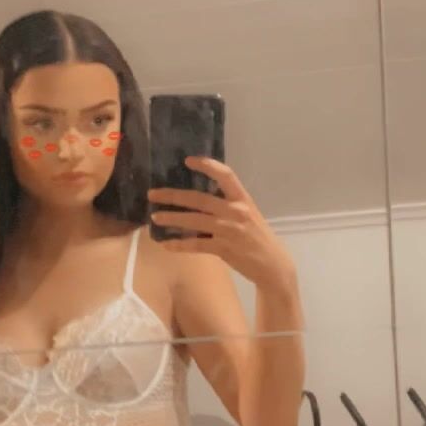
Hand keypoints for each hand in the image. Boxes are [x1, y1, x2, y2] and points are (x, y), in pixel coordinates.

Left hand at [149, 157, 294, 288]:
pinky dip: (179, 245)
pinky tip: (166, 245)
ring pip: (194, 221)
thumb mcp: (247, 215)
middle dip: (173, 196)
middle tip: (153, 194)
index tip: (188, 161)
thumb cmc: (257, 237)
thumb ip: (226, 205)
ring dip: (172, 218)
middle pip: (199, 199)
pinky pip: (196, 245)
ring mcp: (229, 231)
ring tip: (155, 217)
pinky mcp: (223, 249)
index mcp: (243, 199)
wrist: (273, 265)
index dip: (207, 165)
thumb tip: (198, 200)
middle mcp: (236, 212)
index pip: (226, 175)